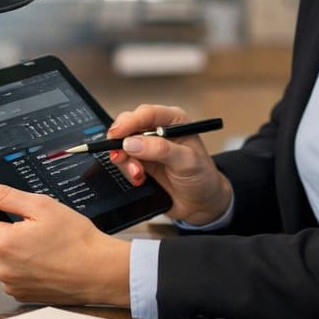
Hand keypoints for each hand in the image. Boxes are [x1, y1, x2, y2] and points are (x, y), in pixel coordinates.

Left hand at [0, 179, 130, 305]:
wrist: (101, 272)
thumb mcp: (40, 206)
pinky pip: (5, 271)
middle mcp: (1, 269)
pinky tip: (35, 253)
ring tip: (31, 235)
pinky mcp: (19, 293)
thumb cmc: (78, 241)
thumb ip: (3, 195)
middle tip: (15, 214)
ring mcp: (9, 284)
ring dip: (2, 241)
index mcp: (3, 245)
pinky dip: (13, 259)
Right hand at [106, 104, 231, 224]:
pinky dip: (126, 169)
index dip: (129, 122)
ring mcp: (148, 145)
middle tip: (121, 156)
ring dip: (125, 160)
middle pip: (129, 124)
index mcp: (174, 121)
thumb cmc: (202, 178)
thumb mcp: (186, 162)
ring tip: (138, 174)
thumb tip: (131, 142)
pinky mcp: (140, 160)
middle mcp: (158, 129)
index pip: (147, 113)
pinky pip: (123, 159)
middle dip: (122, 142)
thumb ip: (160, 149)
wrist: (200, 204)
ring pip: (122, 143)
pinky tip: (140, 178)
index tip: (116, 134)